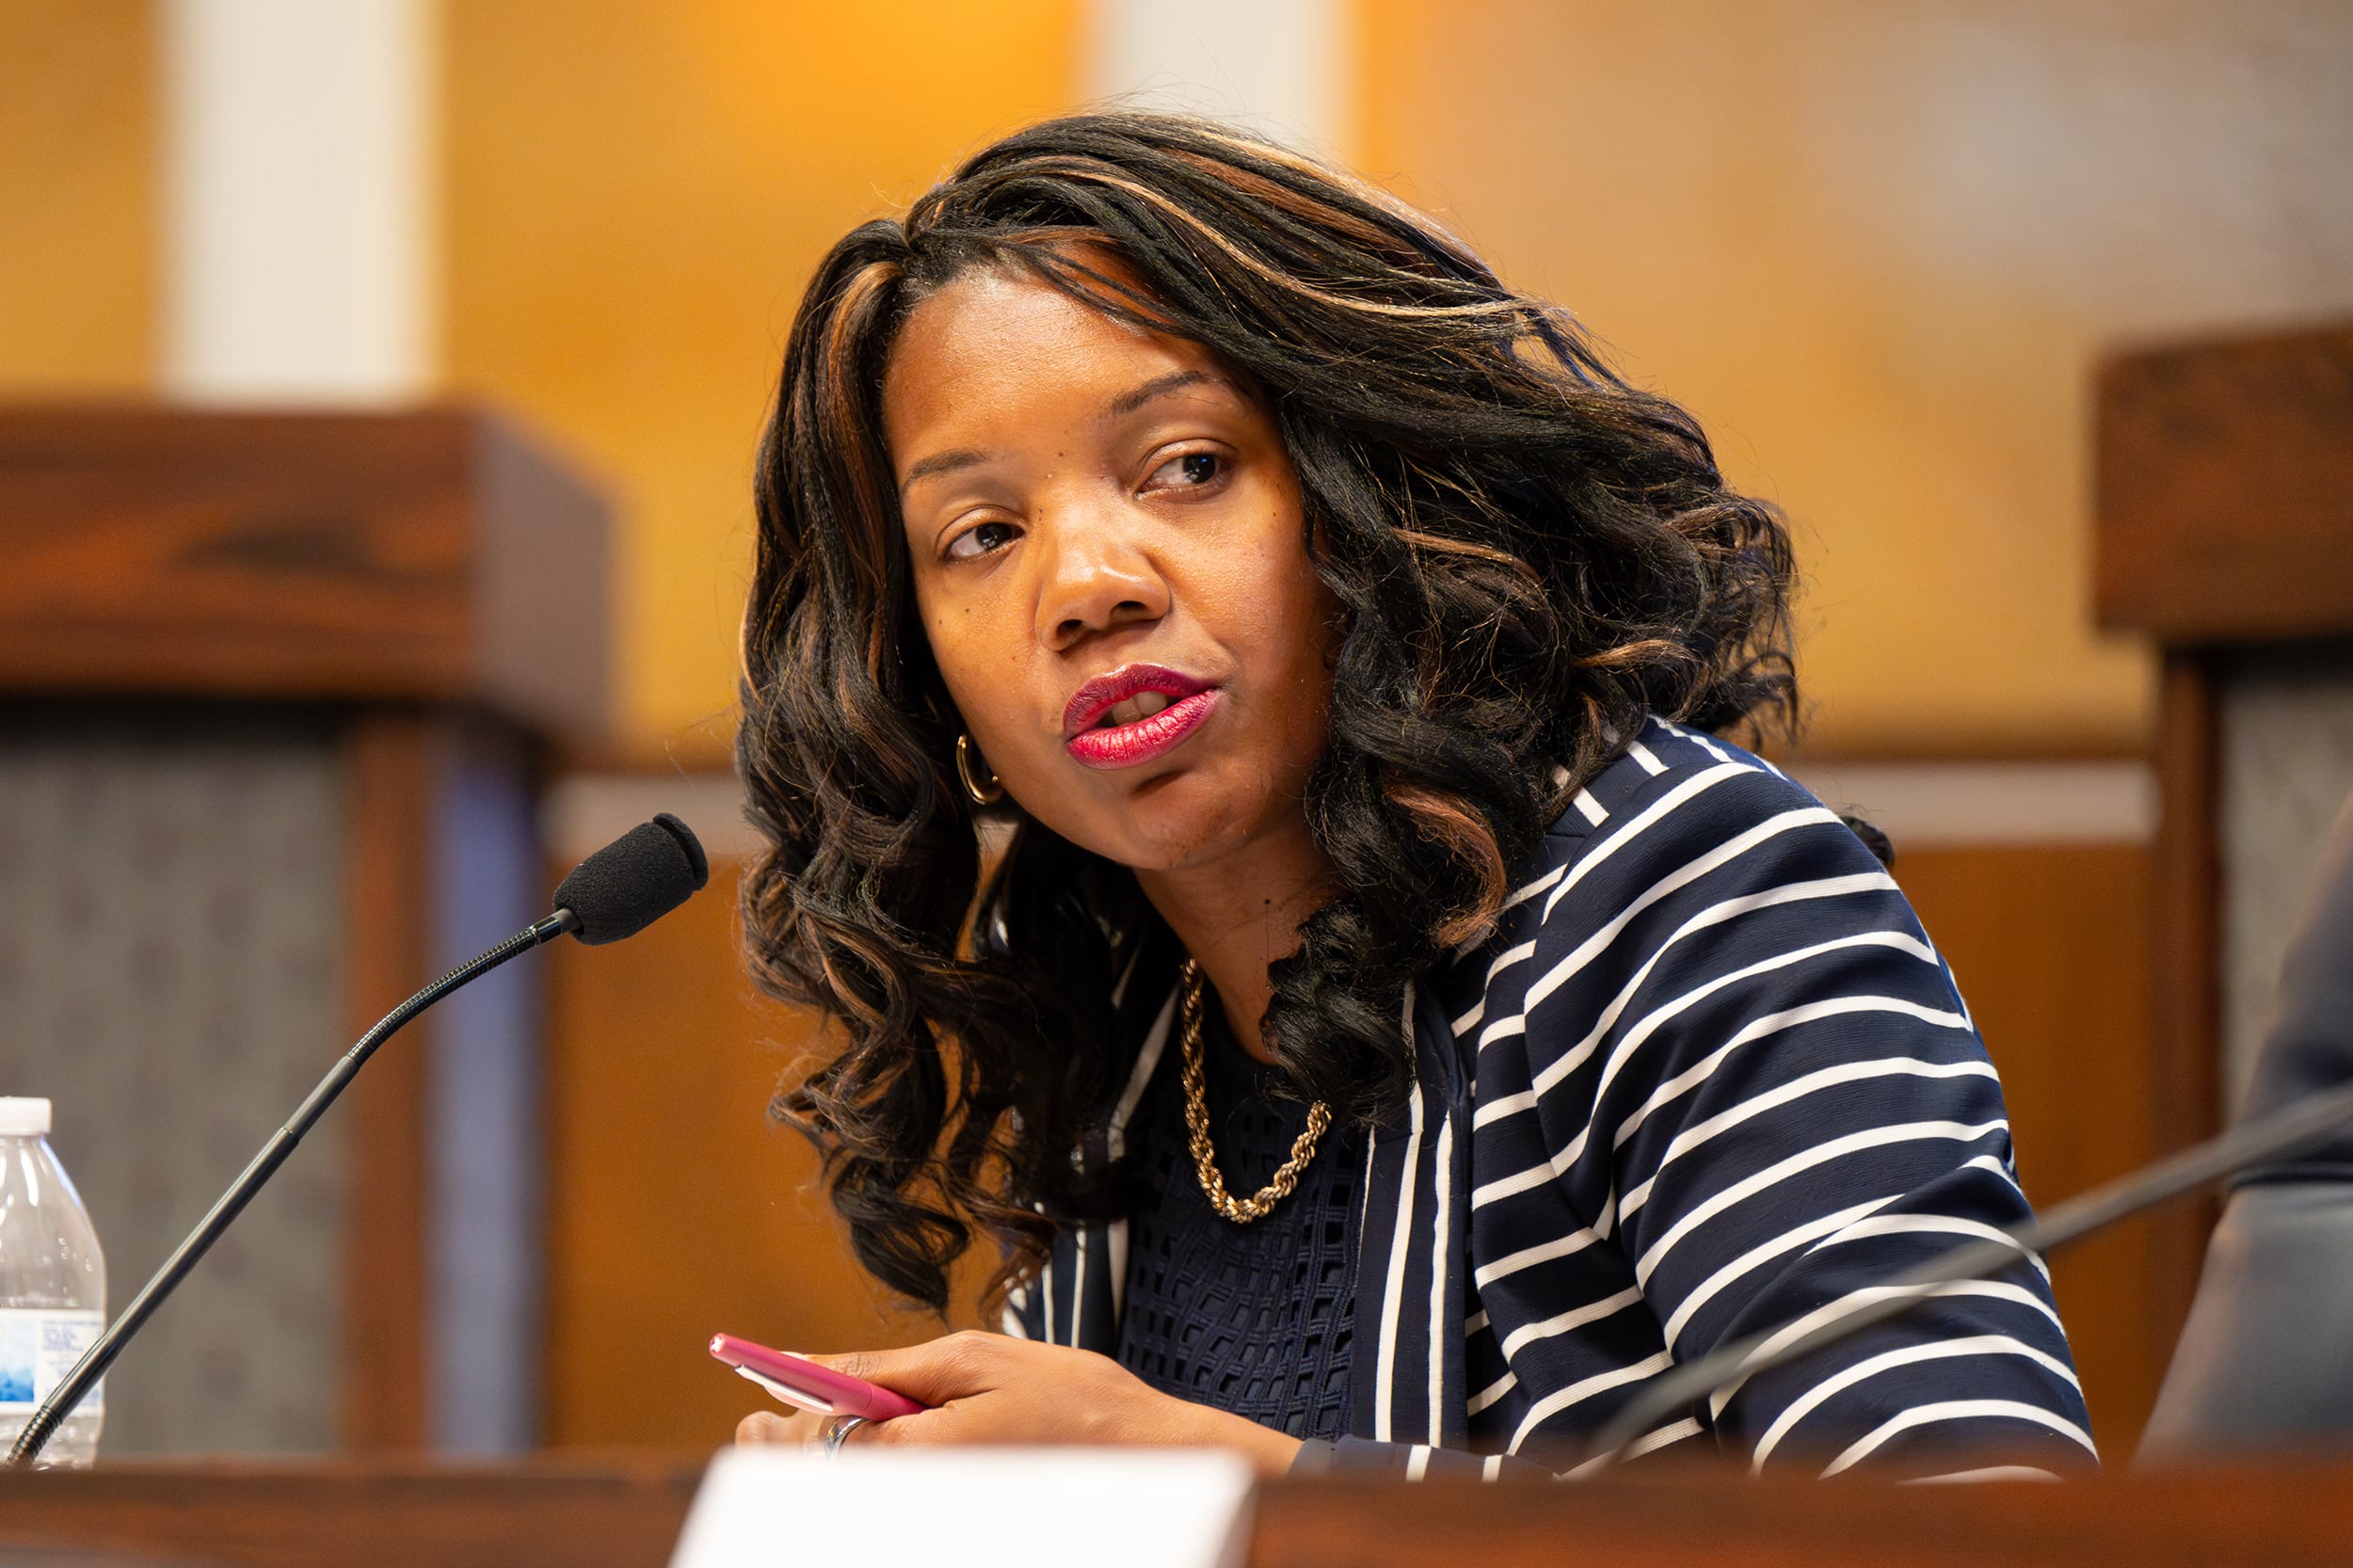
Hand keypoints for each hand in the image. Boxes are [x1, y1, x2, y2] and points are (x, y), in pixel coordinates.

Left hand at [734, 1330, 1301, 1476]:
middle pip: (820, 1478)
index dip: (777, 1417)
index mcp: (910, 1455)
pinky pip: (895, 1502)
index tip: (756, 1406)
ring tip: (836, 1435)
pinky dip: (876, 1477)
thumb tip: (817, 1367)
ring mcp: (937, 1515)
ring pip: (853, 1493)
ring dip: (835, 1463)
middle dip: (792, 1447)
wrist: (1158, 1465)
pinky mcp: (961, 1520)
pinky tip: (890, 1456)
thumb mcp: (977, 1359)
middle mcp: (916, 1499)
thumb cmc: (1077, 1404)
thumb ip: (889, 1366)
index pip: (810, 1441)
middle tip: (774, 1425)